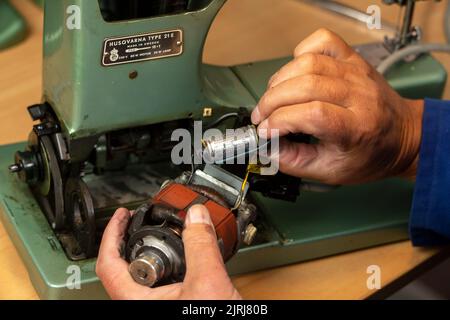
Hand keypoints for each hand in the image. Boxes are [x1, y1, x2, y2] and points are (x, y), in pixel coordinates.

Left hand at [96, 205, 240, 299]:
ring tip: (157, 236)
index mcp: (136, 302)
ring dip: (148, 253)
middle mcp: (140, 306)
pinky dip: (165, 267)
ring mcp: (155, 308)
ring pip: (141, 278)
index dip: (111, 234)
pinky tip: (180, 260)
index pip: (108, 264)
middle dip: (128, 240)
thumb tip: (196, 218)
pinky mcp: (170, 307)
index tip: (120, 215)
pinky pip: (159, 285)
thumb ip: (200, 247)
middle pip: (122, 268)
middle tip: (135, 222)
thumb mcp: (207, 285)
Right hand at [251, 28, 423, 184]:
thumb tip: (266, 148)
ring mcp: (355, 72)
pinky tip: (295, 72)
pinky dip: (301, 52)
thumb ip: (294, 162)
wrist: (404, 136)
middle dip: (272, 101)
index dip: (280, 121)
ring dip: (280, 79)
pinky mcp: (352, 59)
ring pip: (308, 62)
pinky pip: (322, 41)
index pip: (312, 113)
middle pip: (305, 85)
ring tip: (272, 97)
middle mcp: (358, 95)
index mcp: (357, 128)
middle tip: (261, 116)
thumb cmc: (371, 154)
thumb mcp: (331, 171)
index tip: (265, 131)